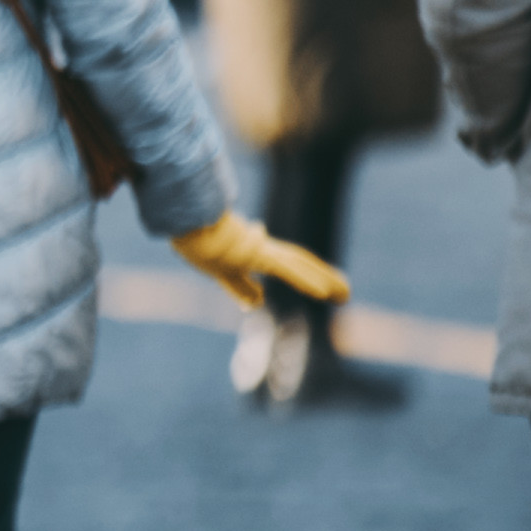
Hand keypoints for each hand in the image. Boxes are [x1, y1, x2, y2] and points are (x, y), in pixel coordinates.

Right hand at [170, 210, 347, 314]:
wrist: (184, 227)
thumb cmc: (197, 244)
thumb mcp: (222, 273)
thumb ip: (241, 287)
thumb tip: (256, 303)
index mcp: (255, 250)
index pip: (289, 263)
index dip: (308, 275)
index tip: (324, 288)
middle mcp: (264, 248)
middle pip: (302, 263)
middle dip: (325, 278)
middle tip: (345, 294)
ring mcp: (262, 250)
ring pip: (301, 265)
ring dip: (326, 280)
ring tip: (345, 295)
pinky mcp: (257, 254)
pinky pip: (287, 270)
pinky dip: (307, 281)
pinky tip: (325, 292)